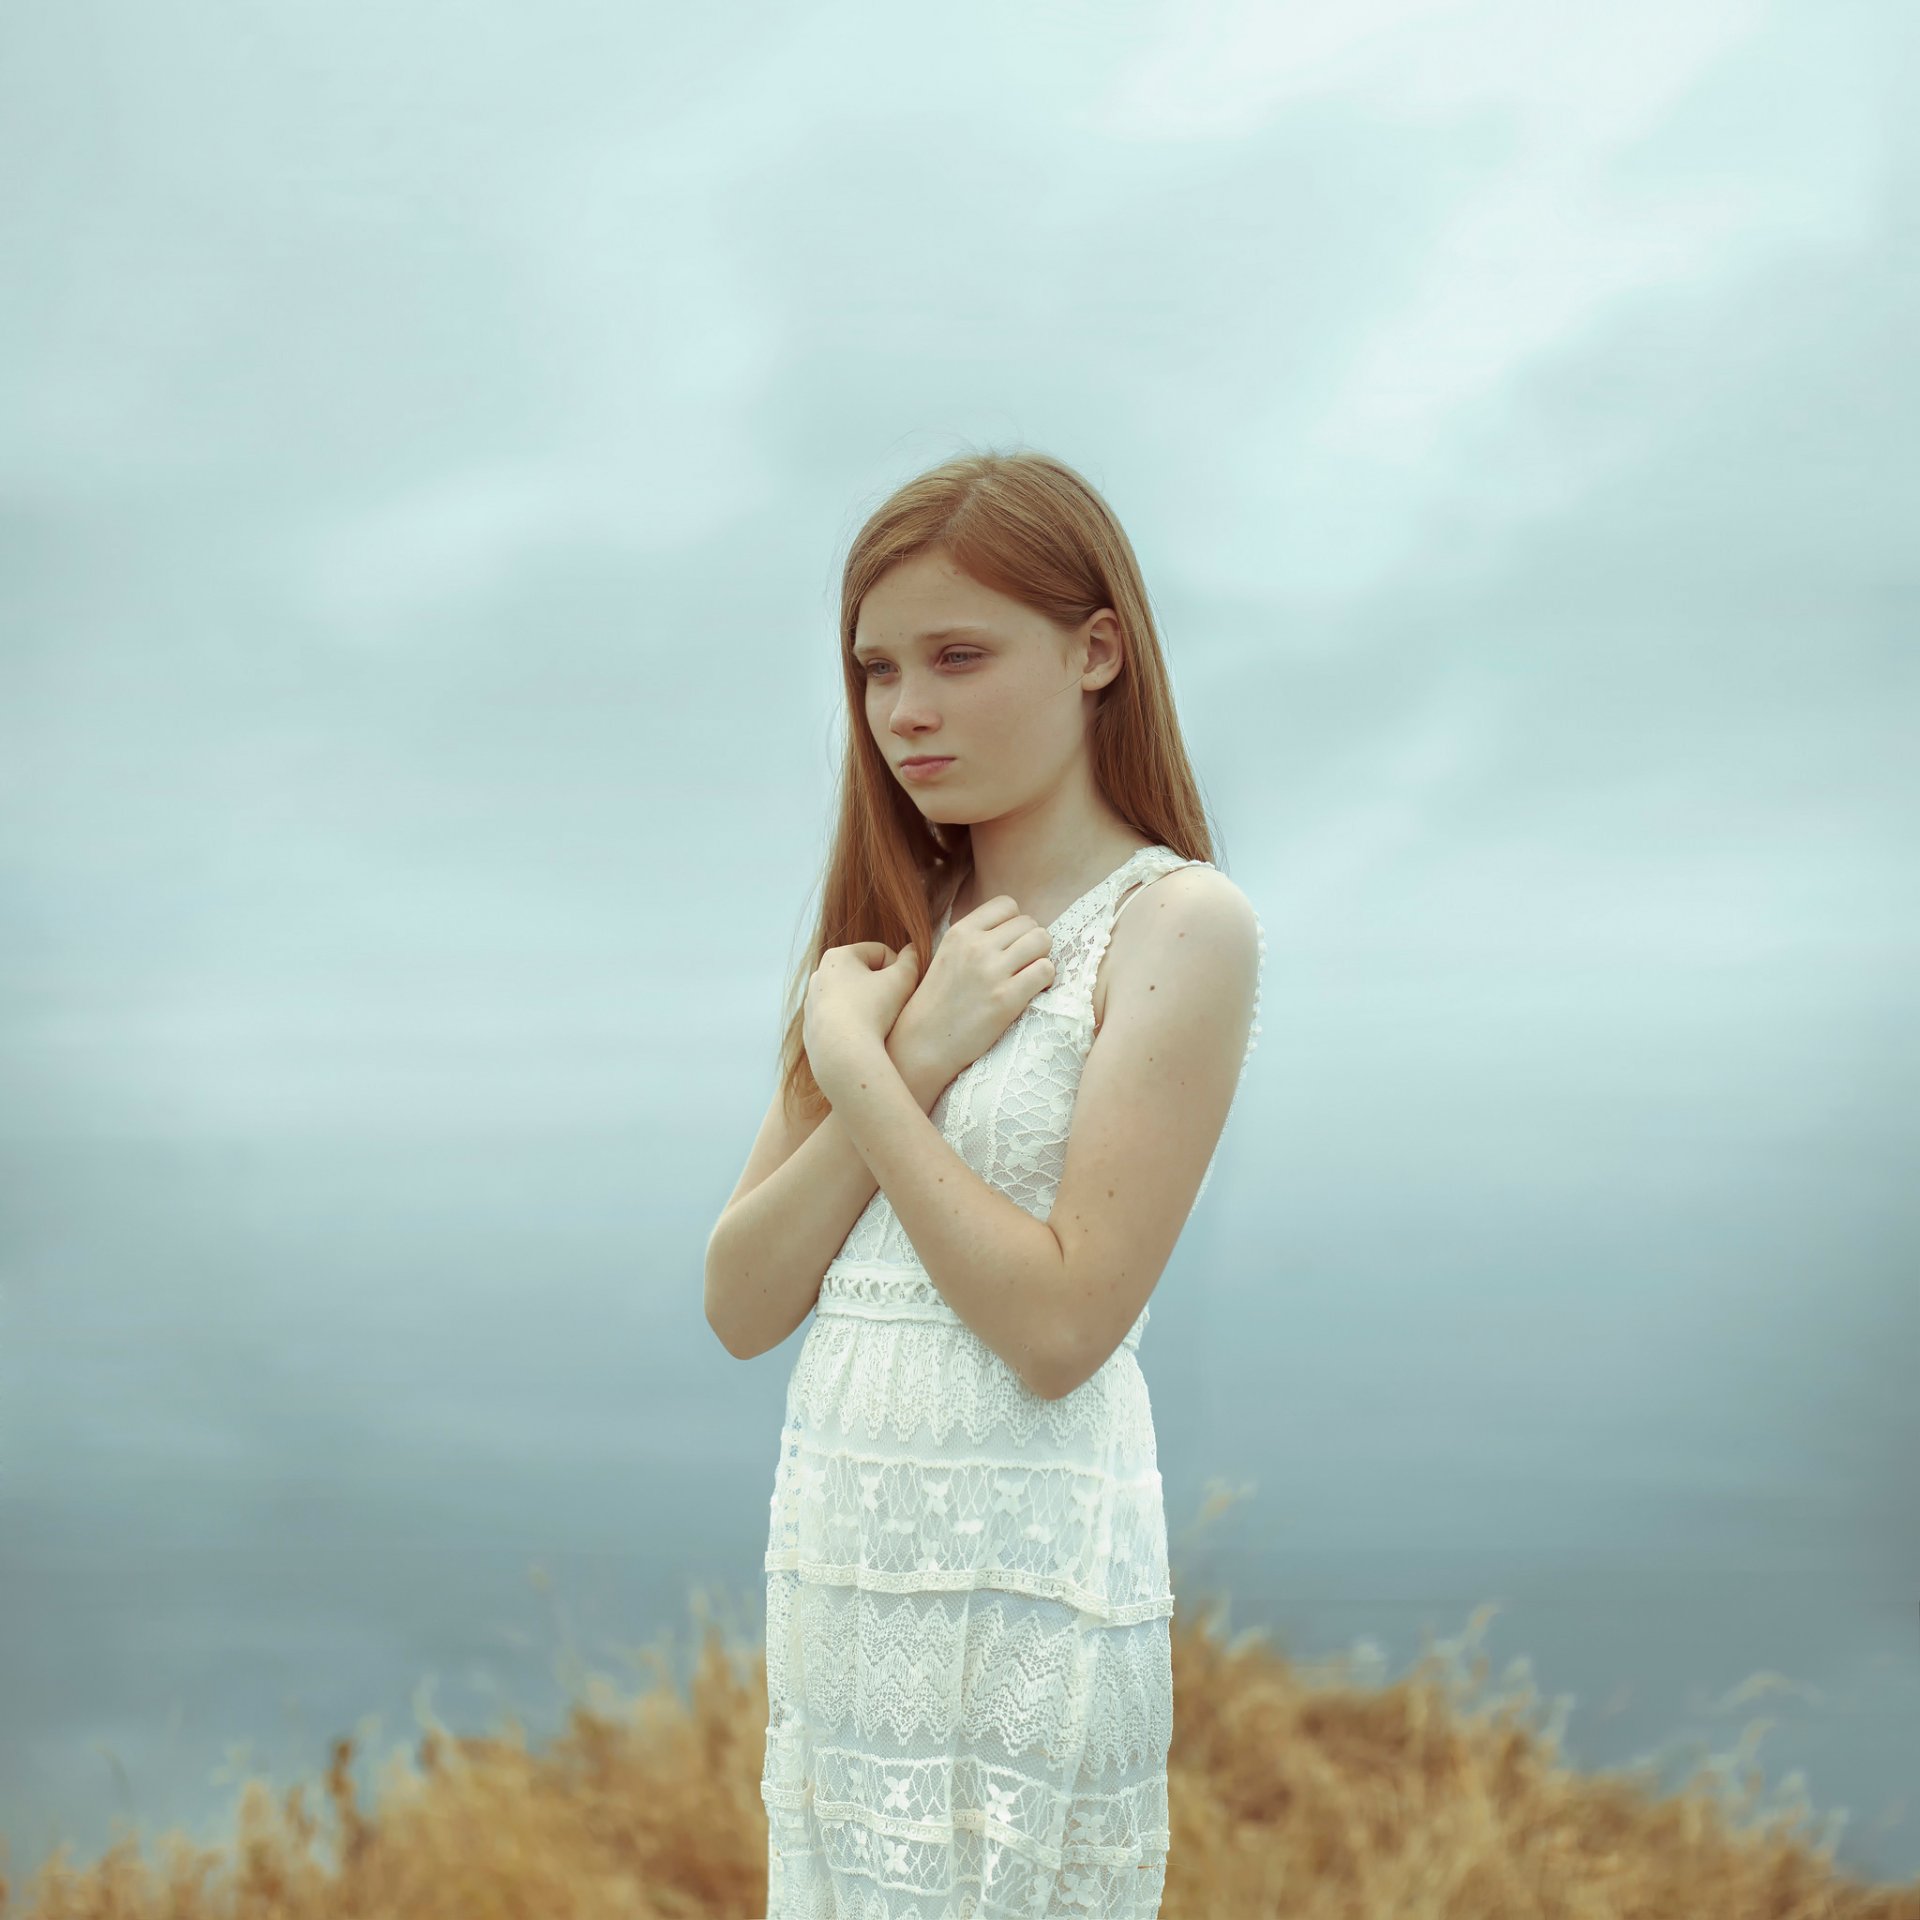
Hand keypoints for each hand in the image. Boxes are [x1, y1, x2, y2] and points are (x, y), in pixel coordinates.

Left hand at [803, 939, 921, 1104]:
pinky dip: (852, 1024)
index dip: (899, 968)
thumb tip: (911, 951)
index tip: (903, 989)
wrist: (843, 1055)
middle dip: (881, 987)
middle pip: (863, 974)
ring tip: (880, 1023)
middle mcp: (819, 975)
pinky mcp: (811, 1028)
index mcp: (837, 956)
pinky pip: (839, 1019)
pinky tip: (863, 1037)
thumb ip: (911, 960)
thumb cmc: (873, 1012)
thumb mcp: (903, 980)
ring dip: (868, 1005)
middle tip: (894, 1006)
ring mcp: (812, 1003)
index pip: (880, 952)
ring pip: (850, 997)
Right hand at [894, 893, 1056, 1083]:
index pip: (1007, 904)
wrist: (923, 1044)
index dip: (1015, 923)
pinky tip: (1032, 991)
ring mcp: (992, 972)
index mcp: (960, 932)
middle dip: (1030, 942)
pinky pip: (1046, 970)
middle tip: (1021, 965)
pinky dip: (1045, 980)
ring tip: (1028, 975)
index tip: (1009, 944)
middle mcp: (976, 946)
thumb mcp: (945, 955)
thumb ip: (973, 937)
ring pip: (1042, 940)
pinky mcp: (1007, 999)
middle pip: (1029, 923)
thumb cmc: (937, 1002)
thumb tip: (1008, 923)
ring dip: (1041, 957)